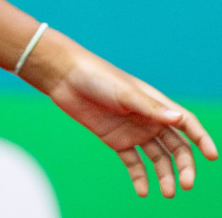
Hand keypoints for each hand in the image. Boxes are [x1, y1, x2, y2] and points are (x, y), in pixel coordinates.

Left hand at [22, 28, 217, 197]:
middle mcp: (149, 119)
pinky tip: (143, 191)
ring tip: (167, 192)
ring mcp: (133, 131)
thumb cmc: (97, 77)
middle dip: (184, 166)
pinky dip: (139, 177)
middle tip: (186, 184)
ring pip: (157, 158)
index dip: (201, 139)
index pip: (187, 124)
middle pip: (176, 147)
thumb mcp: (124, 92)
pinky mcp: (116, 140)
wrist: (64, 76)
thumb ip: (150, 108)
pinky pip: (133, 162)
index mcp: (156, 104)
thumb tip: (180, 119)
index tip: (211, 156)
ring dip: (164, 175)